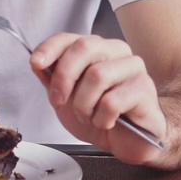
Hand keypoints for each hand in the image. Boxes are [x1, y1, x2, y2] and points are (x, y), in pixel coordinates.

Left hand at [30, 33, 167, 164]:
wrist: (130, 141)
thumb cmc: (101, 116)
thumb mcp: (66, 100)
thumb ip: (52, 80)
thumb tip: (36, 63)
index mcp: (97, 49)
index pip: (70, 38)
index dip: (50, 48)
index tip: (36, 63)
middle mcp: (116, 52)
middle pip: (84, 48)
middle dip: (64, 77)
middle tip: (59, 100)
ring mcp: (133, 68)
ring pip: (98, 75)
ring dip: (84, 104)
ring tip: (88, 116)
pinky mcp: (144, 89)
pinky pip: (112, 101)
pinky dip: (101, 118)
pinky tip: (106, 122)